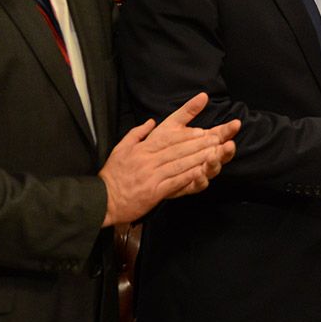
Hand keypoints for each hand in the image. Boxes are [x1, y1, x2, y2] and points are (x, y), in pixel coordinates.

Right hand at [99, 92, 239, 226]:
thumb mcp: (120, 148)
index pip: (168, 137)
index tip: (203, 130)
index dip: (187, 133)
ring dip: (199, 158)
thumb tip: (151, 122)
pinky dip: (189, 177)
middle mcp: (148, 159)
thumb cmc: (113, 175)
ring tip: (215, 153)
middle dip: (199, 143)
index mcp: (142, 149)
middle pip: (178, 149)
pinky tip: (202, 172)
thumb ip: (137, 134)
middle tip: (217, 139)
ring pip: (180, 163)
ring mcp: (152, 175)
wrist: (103, 199)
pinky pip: (175, 181)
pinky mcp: (154, 191)